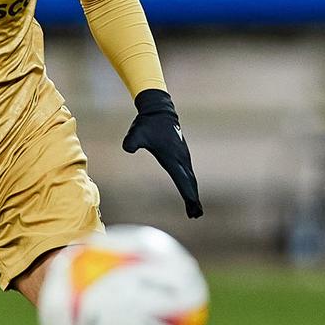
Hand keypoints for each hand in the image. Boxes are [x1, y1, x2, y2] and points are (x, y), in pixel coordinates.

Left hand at [123, 89, 202, 218]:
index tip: (194, 206)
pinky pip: (188, 173)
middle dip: (193, 199)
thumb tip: (128, 148)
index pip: (182, 180)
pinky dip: (190, 184)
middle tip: (196, 215)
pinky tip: (190, 190)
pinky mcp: (182, 155)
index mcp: (172, 157)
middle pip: (190, 183)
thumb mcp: (136, 133)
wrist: (159, 110)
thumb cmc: (147, 124)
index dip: (188, 194)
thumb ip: (131, 142)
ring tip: (195, 209)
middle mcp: (181, 158)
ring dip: (193, 193)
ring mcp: (183, 156)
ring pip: (190, 179)